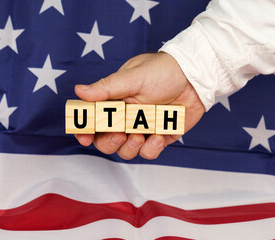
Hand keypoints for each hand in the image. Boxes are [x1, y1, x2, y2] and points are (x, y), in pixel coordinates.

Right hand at [74, 52, 204, 159]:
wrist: (195, 78)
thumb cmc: (163, 71)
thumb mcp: (133, 77)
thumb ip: (107, 88)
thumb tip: (79, 91)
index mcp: (115, 101)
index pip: (94, 120)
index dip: (85, 130)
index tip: (85, 136)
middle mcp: (126, 117)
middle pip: (106, 141)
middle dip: (109, 142)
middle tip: (119, 134)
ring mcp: (142, 129)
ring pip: (126, 151)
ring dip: (129, 148)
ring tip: (139, 135)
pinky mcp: (159, 137)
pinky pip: (148, 152)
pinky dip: (151, 148)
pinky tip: (158, 136)